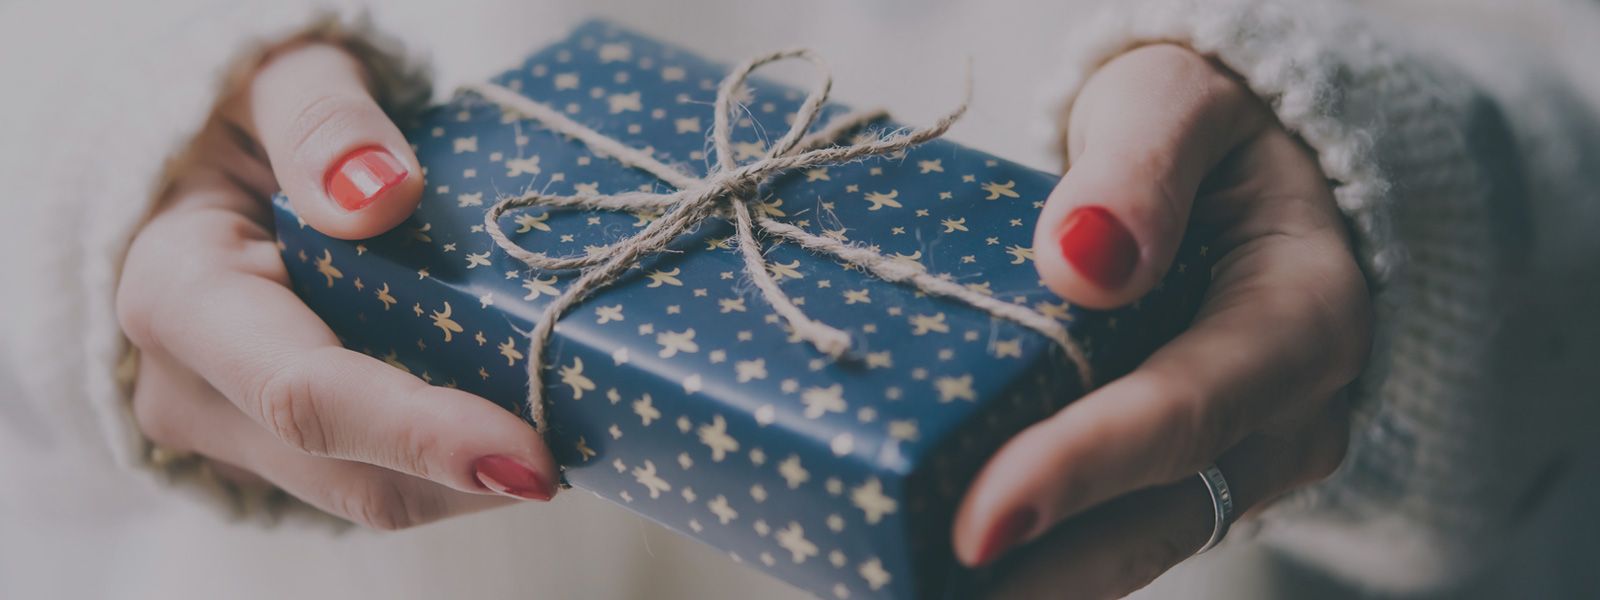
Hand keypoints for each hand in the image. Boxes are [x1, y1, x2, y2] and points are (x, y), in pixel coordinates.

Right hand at [117, 42, 557, 528]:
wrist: (206, 164)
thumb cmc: (249, 115)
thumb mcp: (279, 76)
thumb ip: (322, 122)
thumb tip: (379, 197)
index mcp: (178, 295)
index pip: (305, 393)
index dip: (420, 433)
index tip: (528, 455)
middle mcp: (189, 390)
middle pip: (350, 472)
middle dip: (473, 473)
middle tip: (587, 447)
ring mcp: (229, 436)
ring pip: (372, 495)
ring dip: (476, 482)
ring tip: (570, 431)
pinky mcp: (275, 454)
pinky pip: (379, 481)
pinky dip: (455, 466)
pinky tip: (520, 421)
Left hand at [952, 45, 1371, 596]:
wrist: (1240, 171)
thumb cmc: (1205, 133)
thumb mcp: (1178, 102)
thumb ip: (1139, 168)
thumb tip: (1083, 263)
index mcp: (1304, 316)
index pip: (1185, 409)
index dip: (1082, 468)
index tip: (981, 522)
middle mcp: (1290, 414)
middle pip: (1161, 514)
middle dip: (1048, 573)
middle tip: (930, 592)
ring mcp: (1246, 458)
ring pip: (1140, 543)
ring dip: (1041, 582)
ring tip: (926, 592)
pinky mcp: (1197, 476)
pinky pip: (1120, 528)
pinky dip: (1046, 555)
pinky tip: (957, 575)